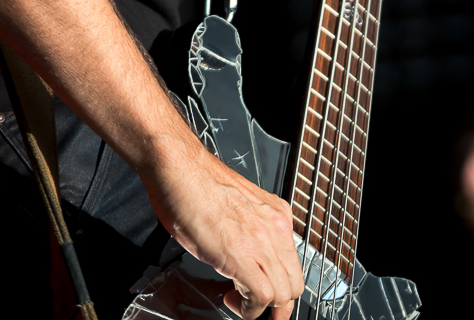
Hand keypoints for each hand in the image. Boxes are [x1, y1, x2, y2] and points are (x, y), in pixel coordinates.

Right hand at [142, 138, 303, 318]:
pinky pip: (261, 295)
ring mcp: (261, 240)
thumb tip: (246, 254)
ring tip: (237, 300)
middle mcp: (275, 227)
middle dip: (276, 305)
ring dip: (260, 307)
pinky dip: (248, 308)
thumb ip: (249, 229)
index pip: (294, 265)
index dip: (282, 288)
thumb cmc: (197, 183)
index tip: (269, 299)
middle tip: (253, 306)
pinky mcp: (240, 253)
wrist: (179, 168)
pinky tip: (231, 298)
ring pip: (283, 293)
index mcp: (276, 215)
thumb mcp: (237, 207)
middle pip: (294, 283)